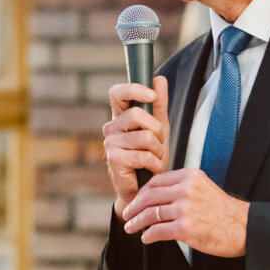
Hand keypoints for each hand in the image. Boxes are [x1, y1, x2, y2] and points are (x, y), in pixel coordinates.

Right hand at [102, 76, 169, 216]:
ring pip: (145, 136)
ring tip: (154, 159)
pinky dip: (155, 163)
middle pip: (137, 114)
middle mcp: (111, 127)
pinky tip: (150, 170)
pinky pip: (144, 154)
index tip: (150, 94)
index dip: (133, 89)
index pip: (117, 92)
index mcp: (119, 116)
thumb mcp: (159, 128)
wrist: (143, 190)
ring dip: (158, 150)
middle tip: (158, 144)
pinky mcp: (114, 160)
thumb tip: (158, 79)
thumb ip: (158, 104)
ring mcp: (110, 143)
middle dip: (156, 130)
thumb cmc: (150, 158)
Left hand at [119, 168, 249, 257]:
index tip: (136, 200)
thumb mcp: (204, 187)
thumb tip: (158, 194)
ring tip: (131, 227)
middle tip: (126, 214)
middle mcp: (186, 190)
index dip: (142, 192)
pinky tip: (146, 238)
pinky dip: (148, 235)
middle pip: (149, 196)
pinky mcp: (185, 228)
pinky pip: (158, 231)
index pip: (156, 181)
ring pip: (150, 214)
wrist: (244, 227)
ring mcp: (185, 209)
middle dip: (133, 207)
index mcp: (189, 177)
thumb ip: (183, 187)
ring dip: (136, 222)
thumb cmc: (224, 211)